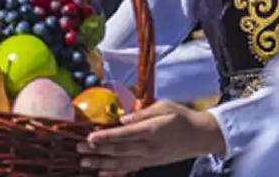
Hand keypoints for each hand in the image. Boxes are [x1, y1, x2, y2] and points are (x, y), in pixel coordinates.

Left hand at [78, 100, 225, 175]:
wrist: (200, 137)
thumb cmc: (182, 117)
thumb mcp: (164, 107)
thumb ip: (142, 114)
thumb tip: (122, 120)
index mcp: (151, 130)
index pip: (124, 135)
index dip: (106, 136)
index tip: (90, 136)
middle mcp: (148, 147)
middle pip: (119, 150)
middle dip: (97, 150)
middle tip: (78, 147)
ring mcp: (149, 158)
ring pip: (121, 162)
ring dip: (101, 162)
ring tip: (84, 161)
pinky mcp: (150, 163)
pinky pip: (129, 169)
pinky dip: (115, 172)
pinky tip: (102, 172)